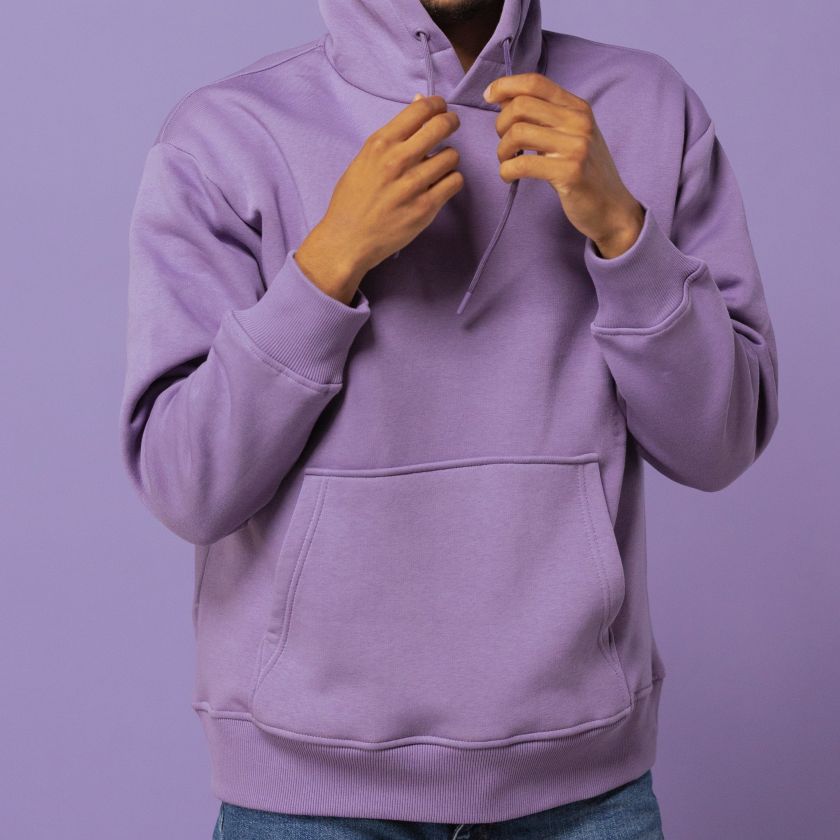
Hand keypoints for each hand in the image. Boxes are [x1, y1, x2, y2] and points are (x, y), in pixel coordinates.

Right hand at [295, 94, 463, 303]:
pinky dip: (451, 181)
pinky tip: (441, 185)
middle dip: (451, 123)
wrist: (346, 240)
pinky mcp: (425, 208)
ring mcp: (412, 185)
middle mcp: (397, 160)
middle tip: (451, 127)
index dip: (437, 105)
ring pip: (452, 156)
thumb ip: (394, 134)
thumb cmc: (352, 200)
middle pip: (441, 126)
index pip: (421, 109)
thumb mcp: (365, 159)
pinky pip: (454, 182)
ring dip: (449, 159)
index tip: (441, 109)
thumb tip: (420, 102)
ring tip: (438, 167)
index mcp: (380, 143)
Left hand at [484, 73, 644, 258]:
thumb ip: (544, 117)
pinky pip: (522, 164)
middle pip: (520, 105)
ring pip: (517, 133)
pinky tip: (509, 178)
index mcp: (578, 108)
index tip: (488, 96)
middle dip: (500, 125)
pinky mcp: (569, 172)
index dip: (505, 85)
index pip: (535, 82)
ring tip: (507, 163)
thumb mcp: (570, 137)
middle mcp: (578, 122)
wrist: (612, 208)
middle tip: (505, 146)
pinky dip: (506, 171)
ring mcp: (576, 146)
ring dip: (502, 151)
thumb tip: (505, 99)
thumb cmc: (585, 173)